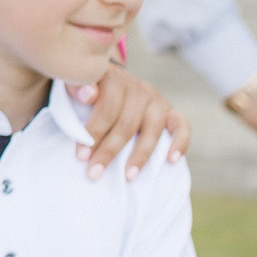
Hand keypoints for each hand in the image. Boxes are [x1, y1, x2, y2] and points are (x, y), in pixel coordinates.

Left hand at [68, 65, 189, 180]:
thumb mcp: (75, 86)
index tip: (81, 155)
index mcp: (114, 79)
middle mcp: (138, 87)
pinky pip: (181, 126)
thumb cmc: (87, 93)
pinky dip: (180, 142)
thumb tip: (88, 95)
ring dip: (140, 155)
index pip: (107, 106)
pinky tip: (171, 161)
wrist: (106, 85)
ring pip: (152, 129)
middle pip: (127, 122)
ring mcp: (156, 99)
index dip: (94, 132)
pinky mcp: (170, 112)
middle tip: (94, 173)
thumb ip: (76, 88)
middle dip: (109, 151)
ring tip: (127, 177)